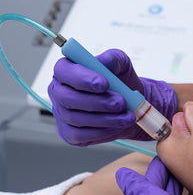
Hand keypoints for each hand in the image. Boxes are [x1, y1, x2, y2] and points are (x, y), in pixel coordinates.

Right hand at [48, 49, 176, 145]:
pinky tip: (118, 125)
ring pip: (76, 118)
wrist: (130, 104)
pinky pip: (81, 135)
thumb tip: (104, 62)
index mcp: (67, 71)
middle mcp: (60, 92)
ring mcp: (62, 114)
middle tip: (121, 102)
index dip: (82, 78)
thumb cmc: (120, 81)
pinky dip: (102, 131)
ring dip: (105, 118)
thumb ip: (113, 59)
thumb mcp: (121, 64)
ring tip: (127, 116)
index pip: (63, 71)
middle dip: (97, 102)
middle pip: (67, 98)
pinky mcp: (70, 133)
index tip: (104, 83)